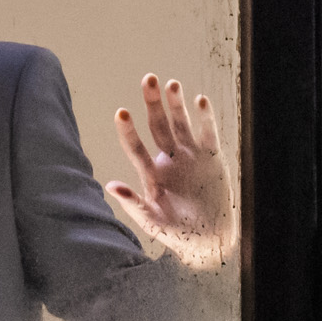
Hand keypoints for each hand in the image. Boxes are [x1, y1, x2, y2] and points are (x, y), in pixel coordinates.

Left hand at [106, 73, 239, 267]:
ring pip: (181, 124)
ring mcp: (190, 158)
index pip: (136, 148)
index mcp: (152, 174)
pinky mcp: (211, 159)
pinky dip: (205, 118)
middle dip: (153, 103)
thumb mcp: (153, 222)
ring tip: (171, 84)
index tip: (121, 112)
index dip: (128, 131)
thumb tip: (110, 185)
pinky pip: (208, 134)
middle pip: (159, 126)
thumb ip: (134, 204)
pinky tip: (200, 100)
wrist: (209, 241)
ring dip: (176, 104)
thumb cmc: (178, 235)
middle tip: (148, 78)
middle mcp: (169, 160)